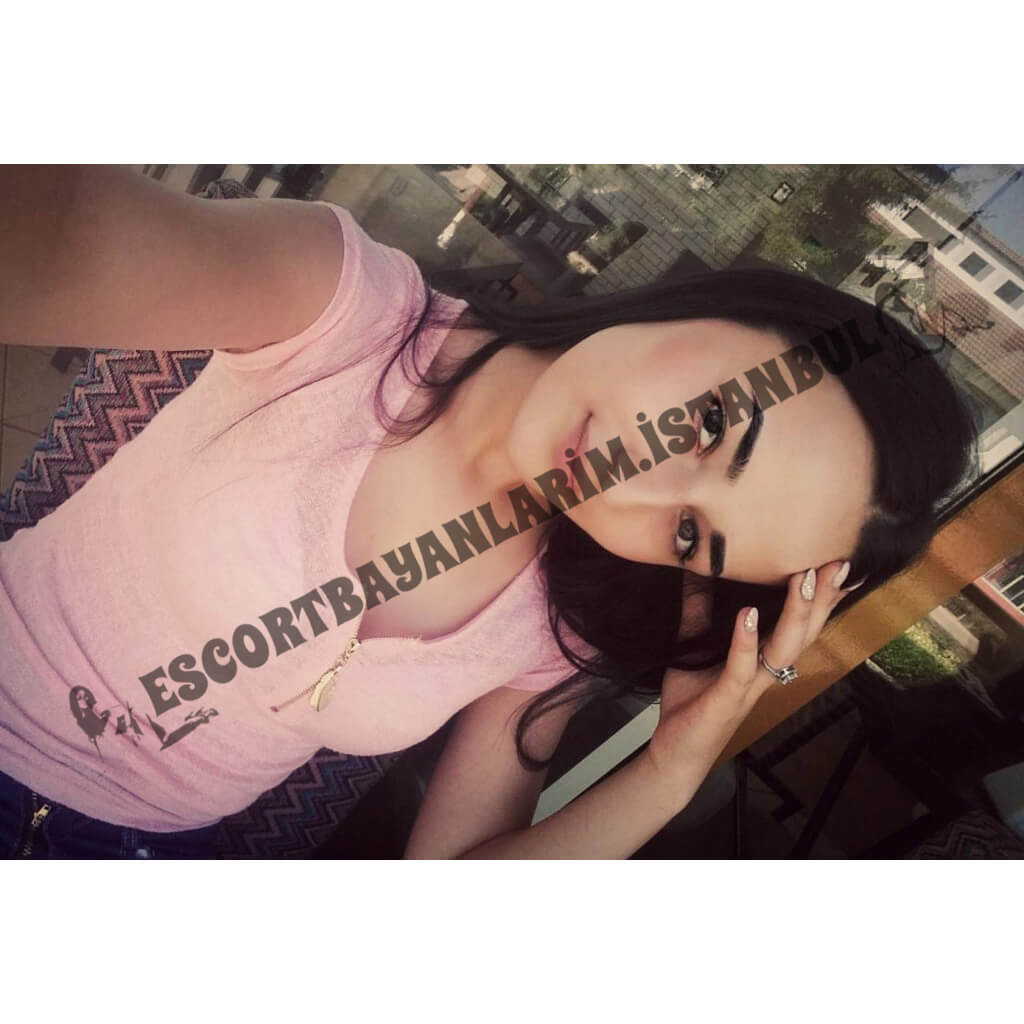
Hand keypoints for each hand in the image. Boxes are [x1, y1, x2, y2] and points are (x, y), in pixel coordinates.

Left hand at [647, 559, 852, 784]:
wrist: (674, 752)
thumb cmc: (691, 703)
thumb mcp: (693, 645)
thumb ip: (697, 610)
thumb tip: (696, 567)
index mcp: (763, 658)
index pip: (799, 623)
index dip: (820, 597)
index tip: (836, 562)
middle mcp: (765, 672)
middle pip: (805, 632)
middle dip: (822, 598)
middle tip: (837, 563)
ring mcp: (749, 687)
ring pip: (784, 648)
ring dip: (796, 613)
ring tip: (803, 578)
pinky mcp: (727, 699)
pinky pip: (741, 668)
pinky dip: (746, 641)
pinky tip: (748, 615)